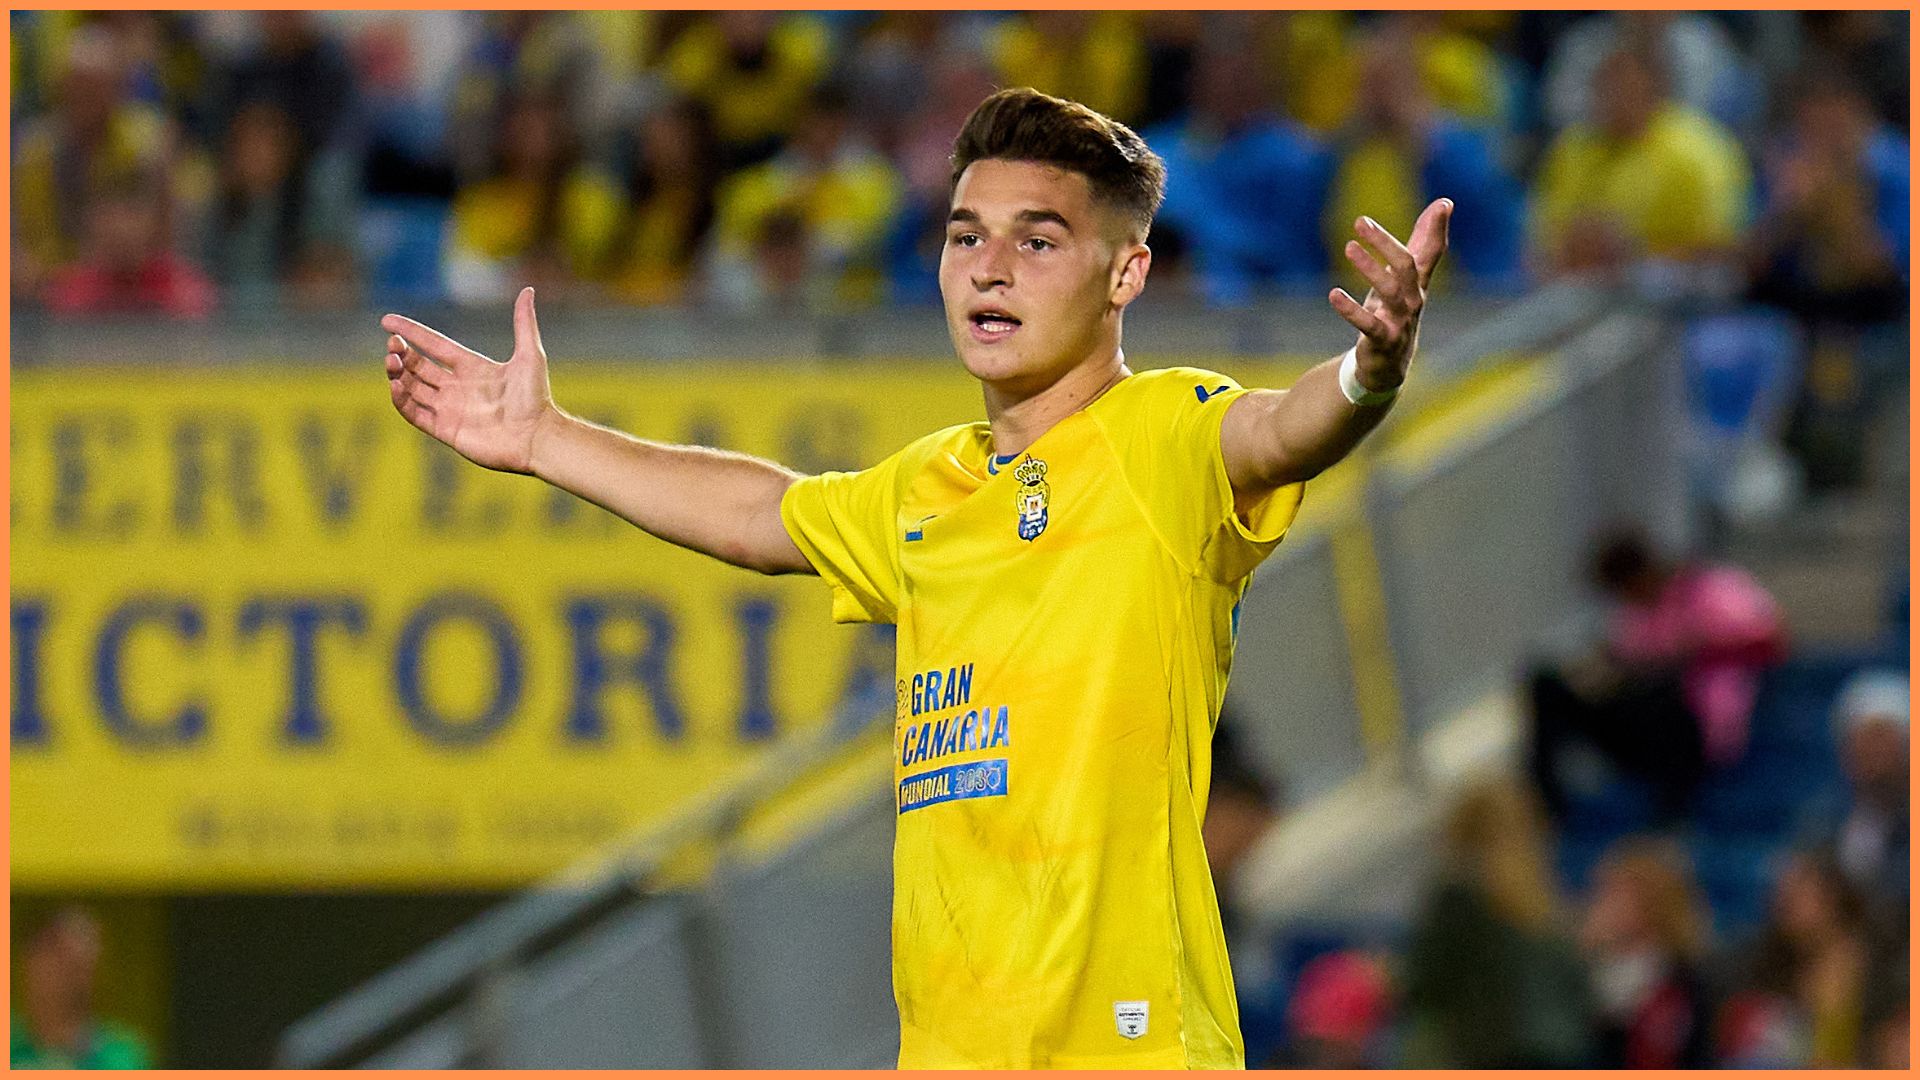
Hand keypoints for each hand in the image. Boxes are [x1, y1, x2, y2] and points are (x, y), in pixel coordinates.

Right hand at [383, 286, 556, 474]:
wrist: (537, 438)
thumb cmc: (536, 399)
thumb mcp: (530, 356)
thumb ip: (524, 323)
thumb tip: (528, 289)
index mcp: (472, 367)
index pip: (434, 345)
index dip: (412, 332)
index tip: (387, 321)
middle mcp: (457, 387)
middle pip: (419, 366)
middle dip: (401, 353)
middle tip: (391, 344)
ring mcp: (450, 409)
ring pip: (413, 388)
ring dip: (398, 374)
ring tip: (390, 361)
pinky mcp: (445, 430)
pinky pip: (415, 414)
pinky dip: (401, 401)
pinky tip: (395, 386)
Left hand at [1330, 198, 1451, 392]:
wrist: (1389, 364)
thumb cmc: (1396, 311)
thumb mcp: (1407, 276)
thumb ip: (1424, 243)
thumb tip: (1445, 203)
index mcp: (1418, 282)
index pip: (1432, 251)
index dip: (1438, 229)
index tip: (1443, 204)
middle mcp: (1413, 299)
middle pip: (1407, 266)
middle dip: (1386, 243)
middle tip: (1361, 221)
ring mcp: (1400, 321)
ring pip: (1390, 291)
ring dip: (1370, 268)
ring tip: (1349, 246)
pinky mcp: (1383, 340)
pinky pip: (1369, 324)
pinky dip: (1352, 310)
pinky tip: (1334, 294)